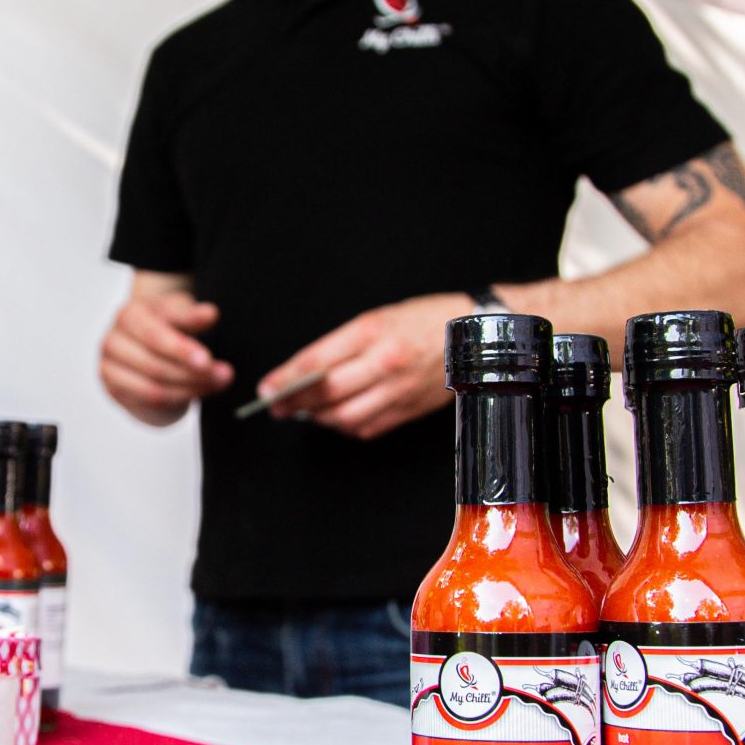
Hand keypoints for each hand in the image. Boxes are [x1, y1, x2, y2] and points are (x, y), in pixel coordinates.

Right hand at [100, 284, 233, 426]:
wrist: (146, 342)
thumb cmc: (164, 323)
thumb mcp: (179, 312)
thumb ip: (192, 314)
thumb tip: (209, 314)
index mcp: (129, 315)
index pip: (155, 337)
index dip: (182, 350)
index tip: (207, 360)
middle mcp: (113, 341)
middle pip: (154, 366)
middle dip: (193, 374)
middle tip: (224, 375)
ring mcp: (110, 368)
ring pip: (153, 389)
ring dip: (190, 390)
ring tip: (217, 384)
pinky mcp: (115, 390)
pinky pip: (150, 402)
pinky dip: (179, 400)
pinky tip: (198, 392)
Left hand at [260, 292, 472, 439]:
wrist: (478, 334)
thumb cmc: (426, 319)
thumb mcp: (378, 318)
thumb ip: (342, 345)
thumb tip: (307, 371)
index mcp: (372, 332)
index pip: (316, 363)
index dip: (285, 380)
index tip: (266, 389)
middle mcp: (385, 362)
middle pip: (326, 394)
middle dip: (295, 404)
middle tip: (276, 407)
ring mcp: (399, 389)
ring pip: (345, 417)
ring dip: (319, 418)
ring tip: (305, 413)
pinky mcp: (411, 408)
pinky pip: (369, 427)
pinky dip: (347, 426)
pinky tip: (337, 418)